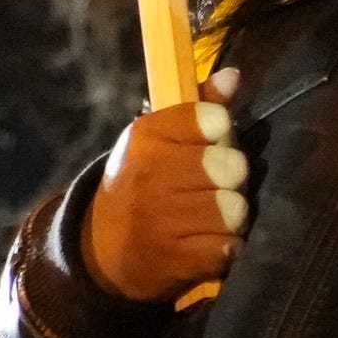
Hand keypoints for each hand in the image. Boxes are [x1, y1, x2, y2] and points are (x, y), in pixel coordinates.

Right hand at [77, 69, 248, 302]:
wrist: (100, 248)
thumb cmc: (141, 184)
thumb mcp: (158, 140)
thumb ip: (200, 107)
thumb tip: (235, 76)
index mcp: (147, 136)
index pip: (214, 120)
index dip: (222, 135)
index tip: (210, 145)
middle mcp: (150, 174)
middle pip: (233, 167)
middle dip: (232, 181)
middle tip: (213, 189)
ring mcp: (159, 219)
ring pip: (236, 210)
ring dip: (231, 219)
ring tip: (211, 220)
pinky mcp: (173, 260)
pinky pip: (228, 249)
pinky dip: (225, 251)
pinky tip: (206, 245)